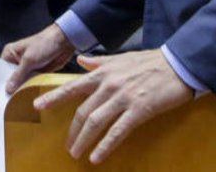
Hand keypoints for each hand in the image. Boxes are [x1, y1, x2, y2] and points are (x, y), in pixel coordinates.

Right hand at [2, 24, 76, 93]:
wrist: (64, 42)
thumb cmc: (44, 43)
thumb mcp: (29, 60)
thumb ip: (18, 75)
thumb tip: (8, 88)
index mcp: (10, 53)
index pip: (1, 70)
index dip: (1, 82)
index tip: (0, 94)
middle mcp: (16, 60)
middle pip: (11, 77)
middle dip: (12, 86)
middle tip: (9, 99)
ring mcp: (27, 67)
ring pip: (21, 82)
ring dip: (22, 88)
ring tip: (18, 99)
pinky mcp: (36, 72)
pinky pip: (31, 83)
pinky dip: (31, 87)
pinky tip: (28, 95)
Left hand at [34, 49, 193, 163]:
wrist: (177, 64)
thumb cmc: (150, 62)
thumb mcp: (121, 58)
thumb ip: (99, 62)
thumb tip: (81, 61)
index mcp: (103, 73)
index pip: (72, 86)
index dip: (53, 97)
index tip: (37, 105)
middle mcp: (108, 86)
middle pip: (82, 111)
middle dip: (72, 131)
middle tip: (67, 145)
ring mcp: (123, 98)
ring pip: (96, 122)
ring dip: (84, 140)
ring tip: (76, 153)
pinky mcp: (138, 110)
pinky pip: (117, 131)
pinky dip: (105, 145)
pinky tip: (97, 156)